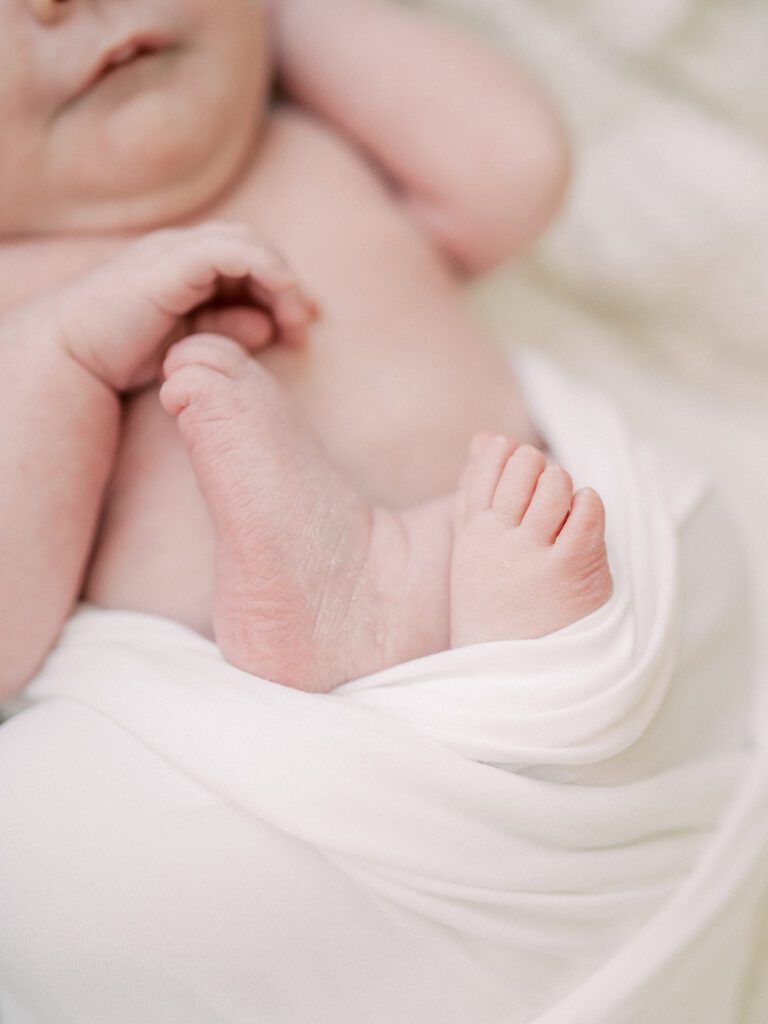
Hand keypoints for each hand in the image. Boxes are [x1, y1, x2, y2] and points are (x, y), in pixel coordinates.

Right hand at [41, 222, 316, 391]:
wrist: (73, 357)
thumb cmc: (123, 355)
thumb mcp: (190, 345)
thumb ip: (228, 330)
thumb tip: (268, 327)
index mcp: (187, 267)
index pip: (249, 261)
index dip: (283, 287)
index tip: (306, 322)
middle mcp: (183, 251)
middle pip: (254, 247)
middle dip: (289, 283)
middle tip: (308, 322)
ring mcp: (177, 251)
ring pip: (248, 243)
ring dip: (282, 278)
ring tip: (298, 319)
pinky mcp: (172, 262)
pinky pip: (231, 251)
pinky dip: (265, 268)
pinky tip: (283, 295)